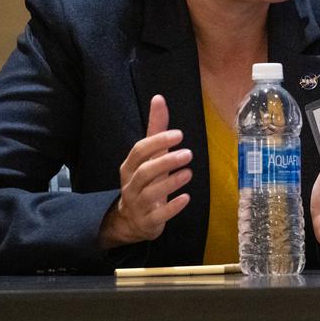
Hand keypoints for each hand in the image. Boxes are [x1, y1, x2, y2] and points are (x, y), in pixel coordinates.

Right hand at [98, 95, 192, 248]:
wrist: (131, 221)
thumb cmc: (144, 182)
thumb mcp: (149, 157)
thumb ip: (155, 130)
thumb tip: (159, 98)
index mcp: (130, 167)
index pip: (139, 151)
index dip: (157, 142)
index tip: (179, 134)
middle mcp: (131, 185)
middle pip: (144, 172)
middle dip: (165, 162)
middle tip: (187, 153)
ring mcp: (138, 205)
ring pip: (150, 193)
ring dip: (170, 182)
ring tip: (189, 172)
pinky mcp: (147, 222)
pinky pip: (158, 215)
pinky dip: (172, 207)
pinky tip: (186, 198)